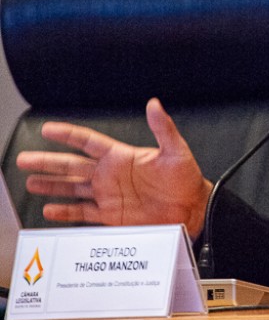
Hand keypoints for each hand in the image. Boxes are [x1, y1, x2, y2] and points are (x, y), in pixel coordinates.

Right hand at [16, 98, 212, 238]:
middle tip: (25, 159)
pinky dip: (66, 212)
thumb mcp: (176, 151)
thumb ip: (163, 128)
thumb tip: (155, 104)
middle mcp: (111, 175)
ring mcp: (109, 195)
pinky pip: (83, 213)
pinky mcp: (112, 215)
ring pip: (73, 188)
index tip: (48, 129)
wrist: (193, 209)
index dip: (68, 135)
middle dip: (48, 162)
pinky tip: (50, 209)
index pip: (88, 142)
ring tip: (30, 182)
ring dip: (52, 185)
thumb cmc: (187, 179)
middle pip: (72, 165)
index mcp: (122, 157)